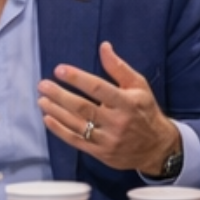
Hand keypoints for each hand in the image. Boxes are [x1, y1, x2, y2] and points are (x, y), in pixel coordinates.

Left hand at [36, 41, 176, 174]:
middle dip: (60, 95)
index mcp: (127, 103)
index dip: (77, 78)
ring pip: (77, 124)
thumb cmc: (145, 112)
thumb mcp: (139, 86)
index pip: (98, 88)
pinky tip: (48, 119)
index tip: (60, 70)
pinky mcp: (101, 153)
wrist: (157, 148)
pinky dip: (59, 130)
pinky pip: (76, 141)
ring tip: (42, 100)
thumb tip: (104, 47)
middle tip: (44, 85)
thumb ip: (119, 67)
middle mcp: (117, 122)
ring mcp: (108, 139)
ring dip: (56, 111)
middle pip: (83, 108)